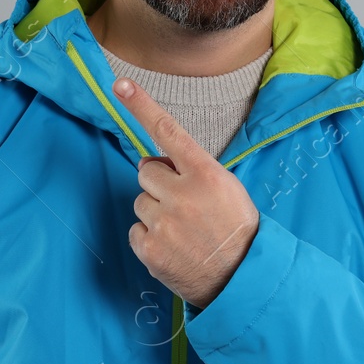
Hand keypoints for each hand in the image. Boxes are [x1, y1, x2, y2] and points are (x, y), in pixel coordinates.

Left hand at [114, 77, 259, 310]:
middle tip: (183, 203)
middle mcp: (182, 195)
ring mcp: (164, 223)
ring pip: (140, 200)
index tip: (120, 84)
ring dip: (155, 210)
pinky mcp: (149, 249)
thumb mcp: (226, 189)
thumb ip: (192, 170)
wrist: (243, 279)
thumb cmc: (235, 229)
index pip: (168, 131)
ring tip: (183, 229)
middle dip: (159, 182)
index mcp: (206, 174)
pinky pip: (135, 229)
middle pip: (146, 169)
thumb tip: (153, 160)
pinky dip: (150, 236)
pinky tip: (173, 246)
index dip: (142, 105)